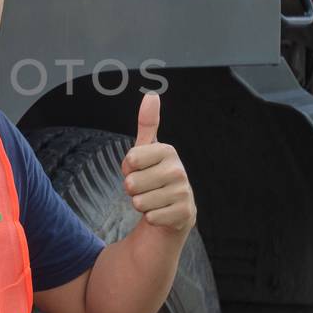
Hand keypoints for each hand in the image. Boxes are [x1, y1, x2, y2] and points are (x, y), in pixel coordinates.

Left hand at [121, 92, 196, 234]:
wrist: (173, 210)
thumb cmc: (155, 176)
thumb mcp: (148, 150)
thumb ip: (147, 123)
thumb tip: (152, 95)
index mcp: (168, 151)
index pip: (129, 160)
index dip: (128, 169)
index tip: (140, 170)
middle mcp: (178, 170)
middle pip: (131, 184)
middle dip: (133, 190)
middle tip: (147, 188)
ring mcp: (183, 193)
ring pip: (139, 202)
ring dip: (141, 204)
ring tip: (154, 199)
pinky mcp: (184, 214)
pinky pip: (150, 217)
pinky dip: (151, 218)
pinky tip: (162, 212)